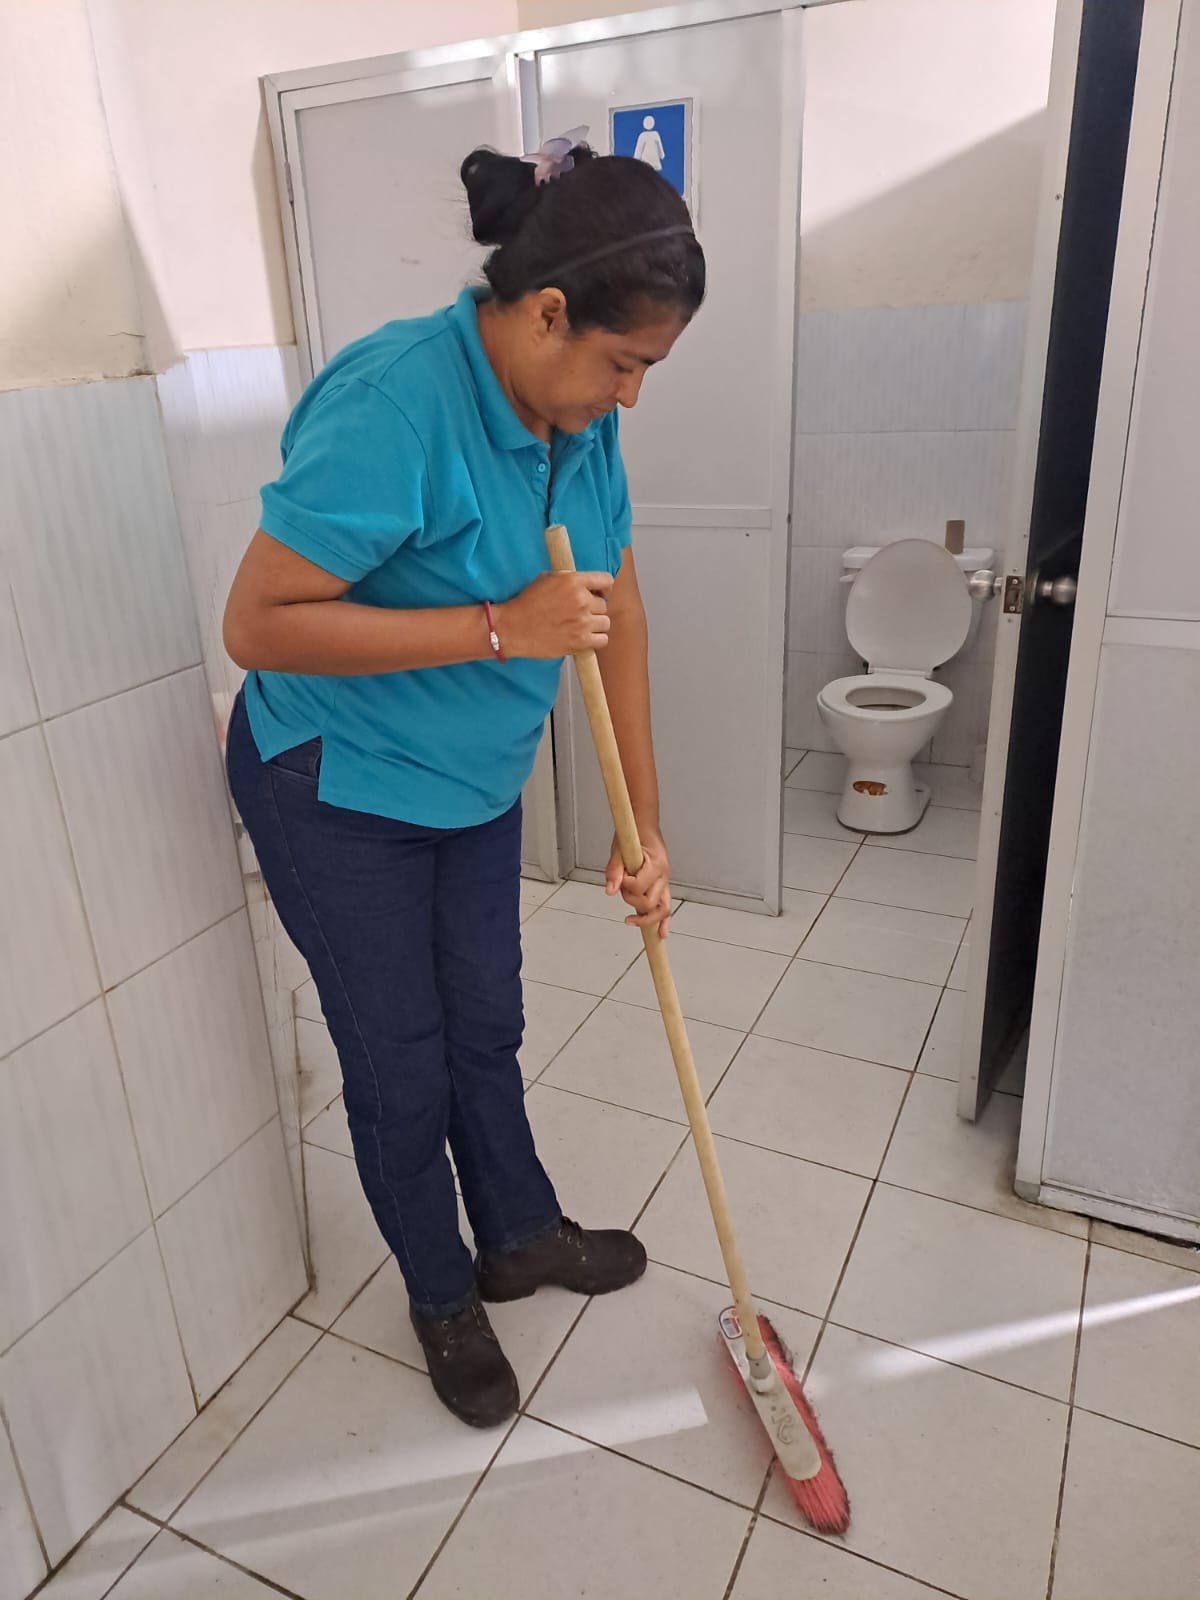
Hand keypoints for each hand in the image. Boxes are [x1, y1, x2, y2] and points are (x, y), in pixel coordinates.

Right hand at [497, 571, 613, 659]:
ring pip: (605, 622)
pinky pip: (602, 640)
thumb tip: (585, 582)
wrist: (513, 628)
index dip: (604, 588)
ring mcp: (582, 622)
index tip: (599, 593)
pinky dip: (596, 639)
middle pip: (603, 605)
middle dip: (593, 609)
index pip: (606, 580)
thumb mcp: (546, 579)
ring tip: (581, 626)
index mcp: (573, 581)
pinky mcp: (580, 641)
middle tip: (579, 613)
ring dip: (595, 625)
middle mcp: (581, 600)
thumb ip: (569, 579)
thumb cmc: (526, 604)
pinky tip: (583, 637)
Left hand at [606, 827, 671, 938]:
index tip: (620, 877)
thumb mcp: (618, 849)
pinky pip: (666, 907)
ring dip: (646, 917)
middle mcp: (664, 875)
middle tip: (622, 890)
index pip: (639, 886)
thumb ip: (614, 870)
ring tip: (630, 920)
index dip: (626, 886)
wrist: (645, 826)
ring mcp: (665, 882)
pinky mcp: (662, 886)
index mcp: (656, 864)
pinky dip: (663, 921)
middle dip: (633, 901)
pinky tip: (661, 934)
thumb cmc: (634, 834)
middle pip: (650, 902)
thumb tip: (610, 891)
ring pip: (661, 909)